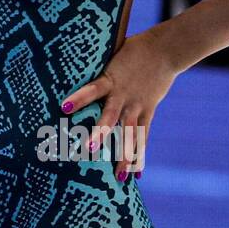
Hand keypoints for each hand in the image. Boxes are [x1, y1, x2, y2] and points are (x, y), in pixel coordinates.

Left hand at [59, 29, 176, 179]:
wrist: (164, 50)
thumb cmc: (131, 50)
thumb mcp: (110, 55)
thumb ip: (93, 67)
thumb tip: (66, 65)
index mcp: (110, 79)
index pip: (92, 89)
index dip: (79, 98)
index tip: (63, 107)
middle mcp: (123, 95)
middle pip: (111, 117)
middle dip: (100, 133)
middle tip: (88, 149)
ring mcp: (137, 106)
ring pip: (130, 133)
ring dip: (125, 155)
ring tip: (119, 177)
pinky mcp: (148, 111)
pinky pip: (143, 136)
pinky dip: (140, 155)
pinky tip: (136, 175)